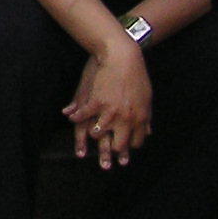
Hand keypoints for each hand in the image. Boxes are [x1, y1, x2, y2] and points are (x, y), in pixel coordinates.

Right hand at [64, 41, 152, 168]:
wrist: (123, 57)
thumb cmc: (136, 75)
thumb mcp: (146, 97)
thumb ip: (145, 117)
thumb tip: (147, 132)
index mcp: (140, 117)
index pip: (135, 141)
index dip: (129, 148)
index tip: (123, 153)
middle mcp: (126, 118)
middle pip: (118, 144)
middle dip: (110, 153)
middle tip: (105, 162)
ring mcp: (110, 111)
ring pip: (99, 134)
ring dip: (92, 137)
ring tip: (85, 141)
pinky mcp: (97, 102)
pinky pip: (84, 116)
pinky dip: (76, 118)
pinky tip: (70, 118)